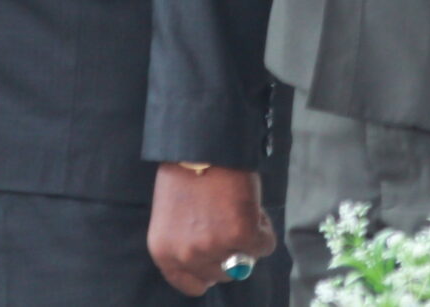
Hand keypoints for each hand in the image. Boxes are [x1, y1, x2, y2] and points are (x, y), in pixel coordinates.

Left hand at [149, 164, 275, 296]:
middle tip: (233, 224)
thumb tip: (219, 256)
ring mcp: (214, 247)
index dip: (210, 273)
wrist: (204, 145)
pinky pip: (264, 245)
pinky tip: (255, 209)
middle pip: (221, 275)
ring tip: (243, 212)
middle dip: (231, 253)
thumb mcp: (174, 217)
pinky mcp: (241, 234)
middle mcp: (186, 256)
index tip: (220, 260)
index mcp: (164, 253)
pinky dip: (265, 230)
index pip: (191, 284)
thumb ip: (188, 242)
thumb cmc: (188, 173)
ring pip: (244, 262)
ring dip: (249, 241)